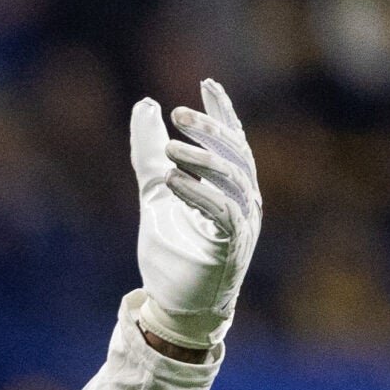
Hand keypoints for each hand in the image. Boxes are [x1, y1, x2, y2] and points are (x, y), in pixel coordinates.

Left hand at [129, 78, 260, 353]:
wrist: (176, 306)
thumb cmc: (174, 252)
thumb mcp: (156, 193)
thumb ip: (150, 155)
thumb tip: (145, 106)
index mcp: (232, 186)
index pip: (232, 140)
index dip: (222, 112)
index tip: (206, 83)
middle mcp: (245, 200)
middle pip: (236, 153)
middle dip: (209, 129)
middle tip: (177, 113)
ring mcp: (243, 223)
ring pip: (232, 179)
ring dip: (201, 159)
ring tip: (169, 149)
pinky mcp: (232, 246)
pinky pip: (222, 211)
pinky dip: (199, 193)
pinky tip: (173, 181)